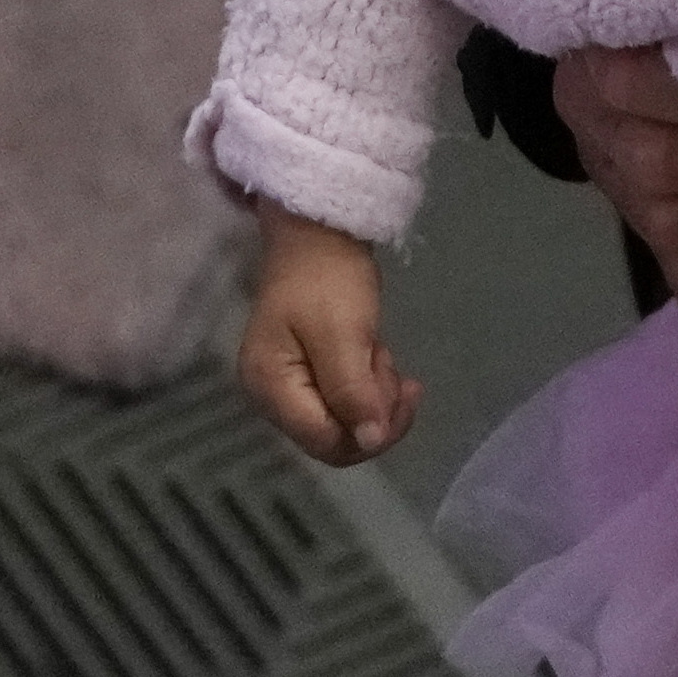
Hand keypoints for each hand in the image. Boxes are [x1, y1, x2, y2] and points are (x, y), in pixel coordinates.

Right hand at [239, 201, 421, 465]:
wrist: (317, 233)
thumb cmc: (328, 280)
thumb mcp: (344, 335)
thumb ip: (353, 392)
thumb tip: (369, 443)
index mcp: (271, 388)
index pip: (326, 442)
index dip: (372, 433)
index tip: (406, 393)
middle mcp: (270, 396)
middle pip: (335, 436)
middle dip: (375, 410)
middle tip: (395, 369)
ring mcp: (286, 384)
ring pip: (345, 418)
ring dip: (375, 392)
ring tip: (381, 350)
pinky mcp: (304, 372)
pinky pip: (343, 397)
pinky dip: (367, 381)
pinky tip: (375, 352)